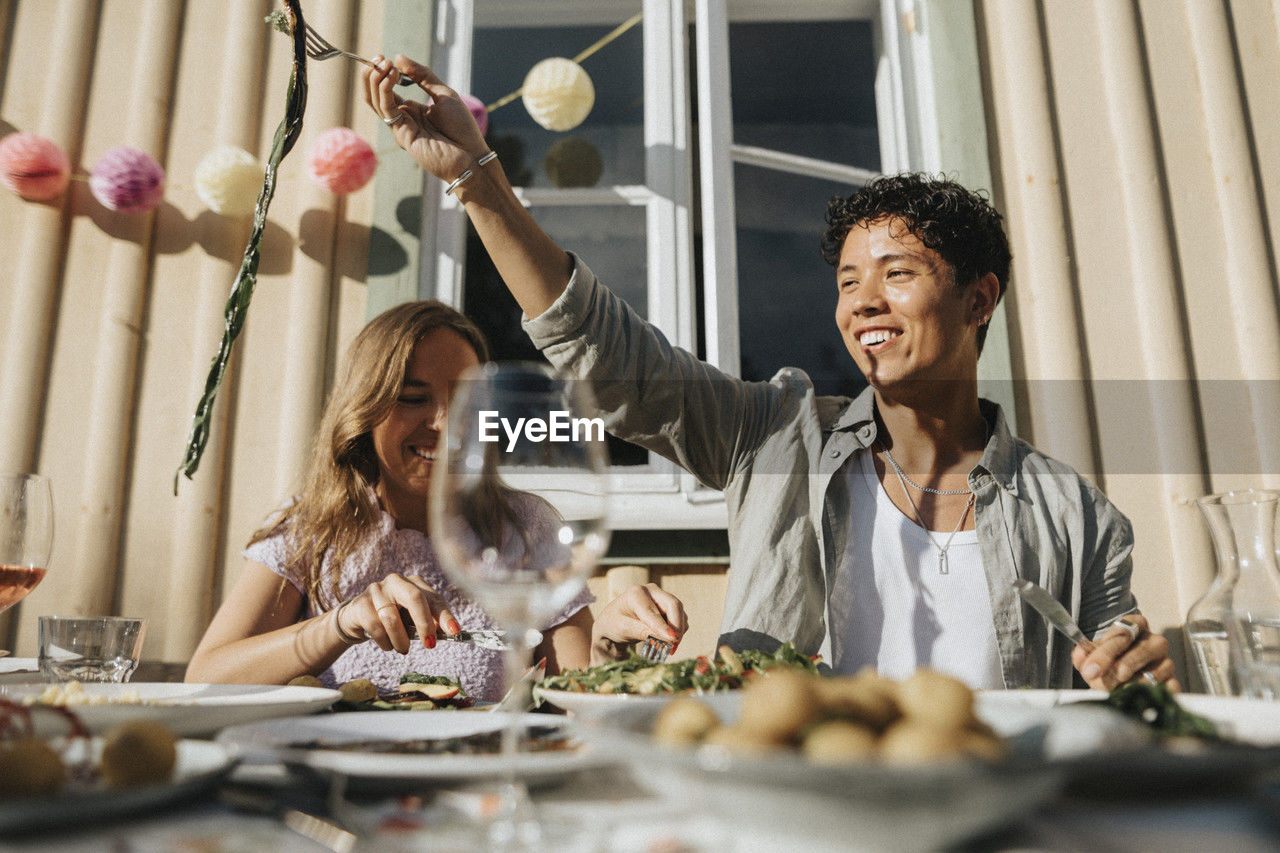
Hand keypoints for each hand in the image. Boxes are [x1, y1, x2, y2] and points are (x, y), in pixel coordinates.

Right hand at [332, 574, 459, 653]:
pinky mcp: (360, 604)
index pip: (434, 598)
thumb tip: (448, 632)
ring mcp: (377, 590)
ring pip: (392, 617)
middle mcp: (396, 581)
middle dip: (424, 624)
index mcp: (414, 583)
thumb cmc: (392, 618)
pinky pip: (375, 627)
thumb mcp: (412, 619)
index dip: (445, 615)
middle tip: (429, 644)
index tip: (455, 631)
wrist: (357, 618)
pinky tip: (387, 645)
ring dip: (401, 640)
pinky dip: (385, 642)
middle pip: (415, 598)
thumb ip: (430, 622)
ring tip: (403, 649)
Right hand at [361, 54, 487, 184]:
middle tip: (379, 57)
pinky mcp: (401, 133)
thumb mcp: (443, 93)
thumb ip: (422, 76)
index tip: (385, 57)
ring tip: (386, 63)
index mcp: (412, 110)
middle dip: (373, 73)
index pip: (387, 89)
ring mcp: (400, 126)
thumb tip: (399, 57)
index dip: (382, 73)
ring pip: (375, 101)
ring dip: (376, 79)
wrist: (471, 155)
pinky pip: (386, 108)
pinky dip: (385, 89)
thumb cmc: (462, 128)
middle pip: (375, 94)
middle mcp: (402, 118)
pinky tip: (392, 75)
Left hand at [591, 583, 687, 665]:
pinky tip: (665, 642)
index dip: (664, 626)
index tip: (672, 640)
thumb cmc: (615, 624)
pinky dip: (676, 632)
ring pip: (679, 613)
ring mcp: (661, 597)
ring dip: (678, 632)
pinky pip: (680, 619)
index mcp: (636, 593)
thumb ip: (643, 631)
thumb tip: (667, 638)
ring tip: (667, 649)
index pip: (653, 611)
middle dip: (677, 627)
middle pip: (674, 606)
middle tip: (673, 647)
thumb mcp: (623, 629)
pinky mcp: (668, 607)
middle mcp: (652, 591)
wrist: (614, 622)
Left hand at [1071, 613, 1179, 690]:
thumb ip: (1085, 654)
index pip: (1122, 635)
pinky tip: (1137, 699)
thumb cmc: (1110, 658)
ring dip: (1131, 686)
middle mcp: (1154, 641)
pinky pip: (1168, 689)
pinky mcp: (1174, 681)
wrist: (1126, 672)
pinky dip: (1151, 696)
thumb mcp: (1094, 653)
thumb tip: (1079, 656)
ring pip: (1154, 673)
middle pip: (1140, 652)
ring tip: (1116, 692)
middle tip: (1102, 683)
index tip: (1090, 670)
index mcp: (1135, 625)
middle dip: (1117, 670)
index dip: (1104, 654)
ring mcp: (1167, 661)